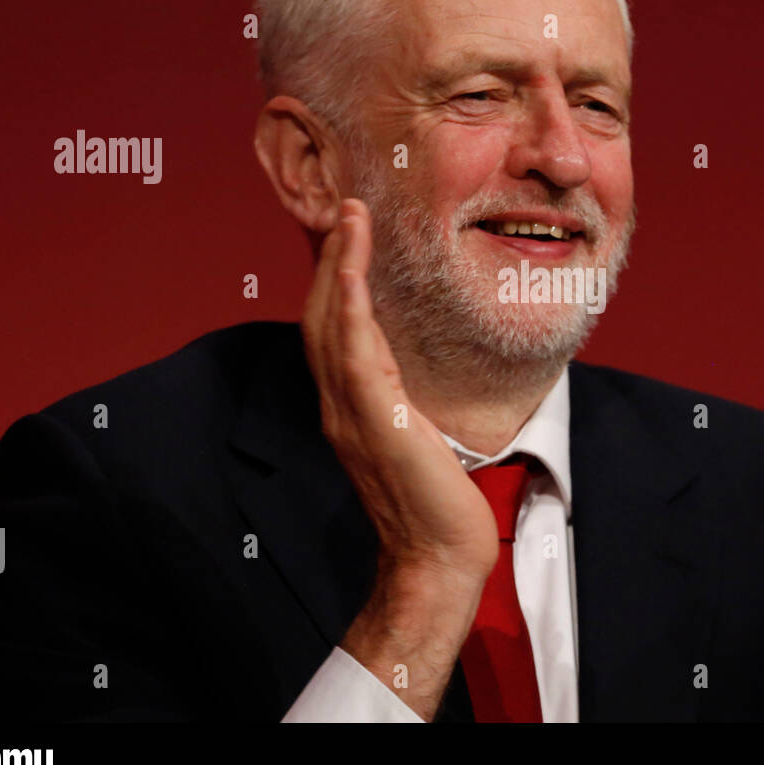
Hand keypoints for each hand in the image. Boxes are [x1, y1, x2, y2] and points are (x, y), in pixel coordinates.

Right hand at [302, 198, 498, 582]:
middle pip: (324, 316)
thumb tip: (409, 380)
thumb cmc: (437, 502)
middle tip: (346, 208)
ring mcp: (352, 412)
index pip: (336, 331)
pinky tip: (354, 269)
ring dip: (340, 265)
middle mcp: (341, 405)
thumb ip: (402, 404)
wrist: (439, 556)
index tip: (352, 236)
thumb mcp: (418, 437)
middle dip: (334, 258)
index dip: (340, 280)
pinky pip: (354, 352)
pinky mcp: (375, 420)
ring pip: (333, 323)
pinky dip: (351, 305)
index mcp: (352, 407)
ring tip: (350, 217)